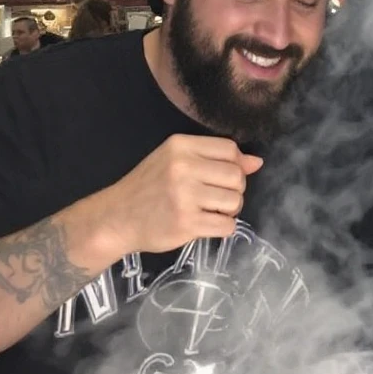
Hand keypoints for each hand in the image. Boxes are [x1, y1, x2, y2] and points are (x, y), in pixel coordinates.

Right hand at [95, 134, 261, 255]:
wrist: (116, 217)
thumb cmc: (148, 187)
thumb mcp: (174, 161)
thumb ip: (214, 158)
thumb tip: (257, 162)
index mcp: (180, 146)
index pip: (230, 149)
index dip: (235, 165)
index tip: (222, 177)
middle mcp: (183, 168)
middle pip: (237, 176)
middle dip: (234, 190)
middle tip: (215, 197)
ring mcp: (185, 196)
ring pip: (235, 201)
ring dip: (229, 210)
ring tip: (210, 210)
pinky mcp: (187, 223)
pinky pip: (227, 225)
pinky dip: (222, 227)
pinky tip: (206, 223)